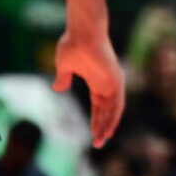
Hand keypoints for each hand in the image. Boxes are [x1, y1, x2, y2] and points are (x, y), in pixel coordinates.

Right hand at [53, 29, 124, 147]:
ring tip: (101, 140)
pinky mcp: (116, 79)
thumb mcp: (65, 66)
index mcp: (96, 80)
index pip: (99, 105)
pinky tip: (109, 128)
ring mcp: (113, 80)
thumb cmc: (73, 45)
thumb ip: (63, 78)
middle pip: (108, 110)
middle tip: (98, 143)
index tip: (93, 133)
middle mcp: (107, 82)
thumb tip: (58, 87)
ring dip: (108, 125)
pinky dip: (114, 116)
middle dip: (102, 126)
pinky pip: (118, 102)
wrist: (82, 32)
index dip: (97, 119)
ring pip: (114, 109)